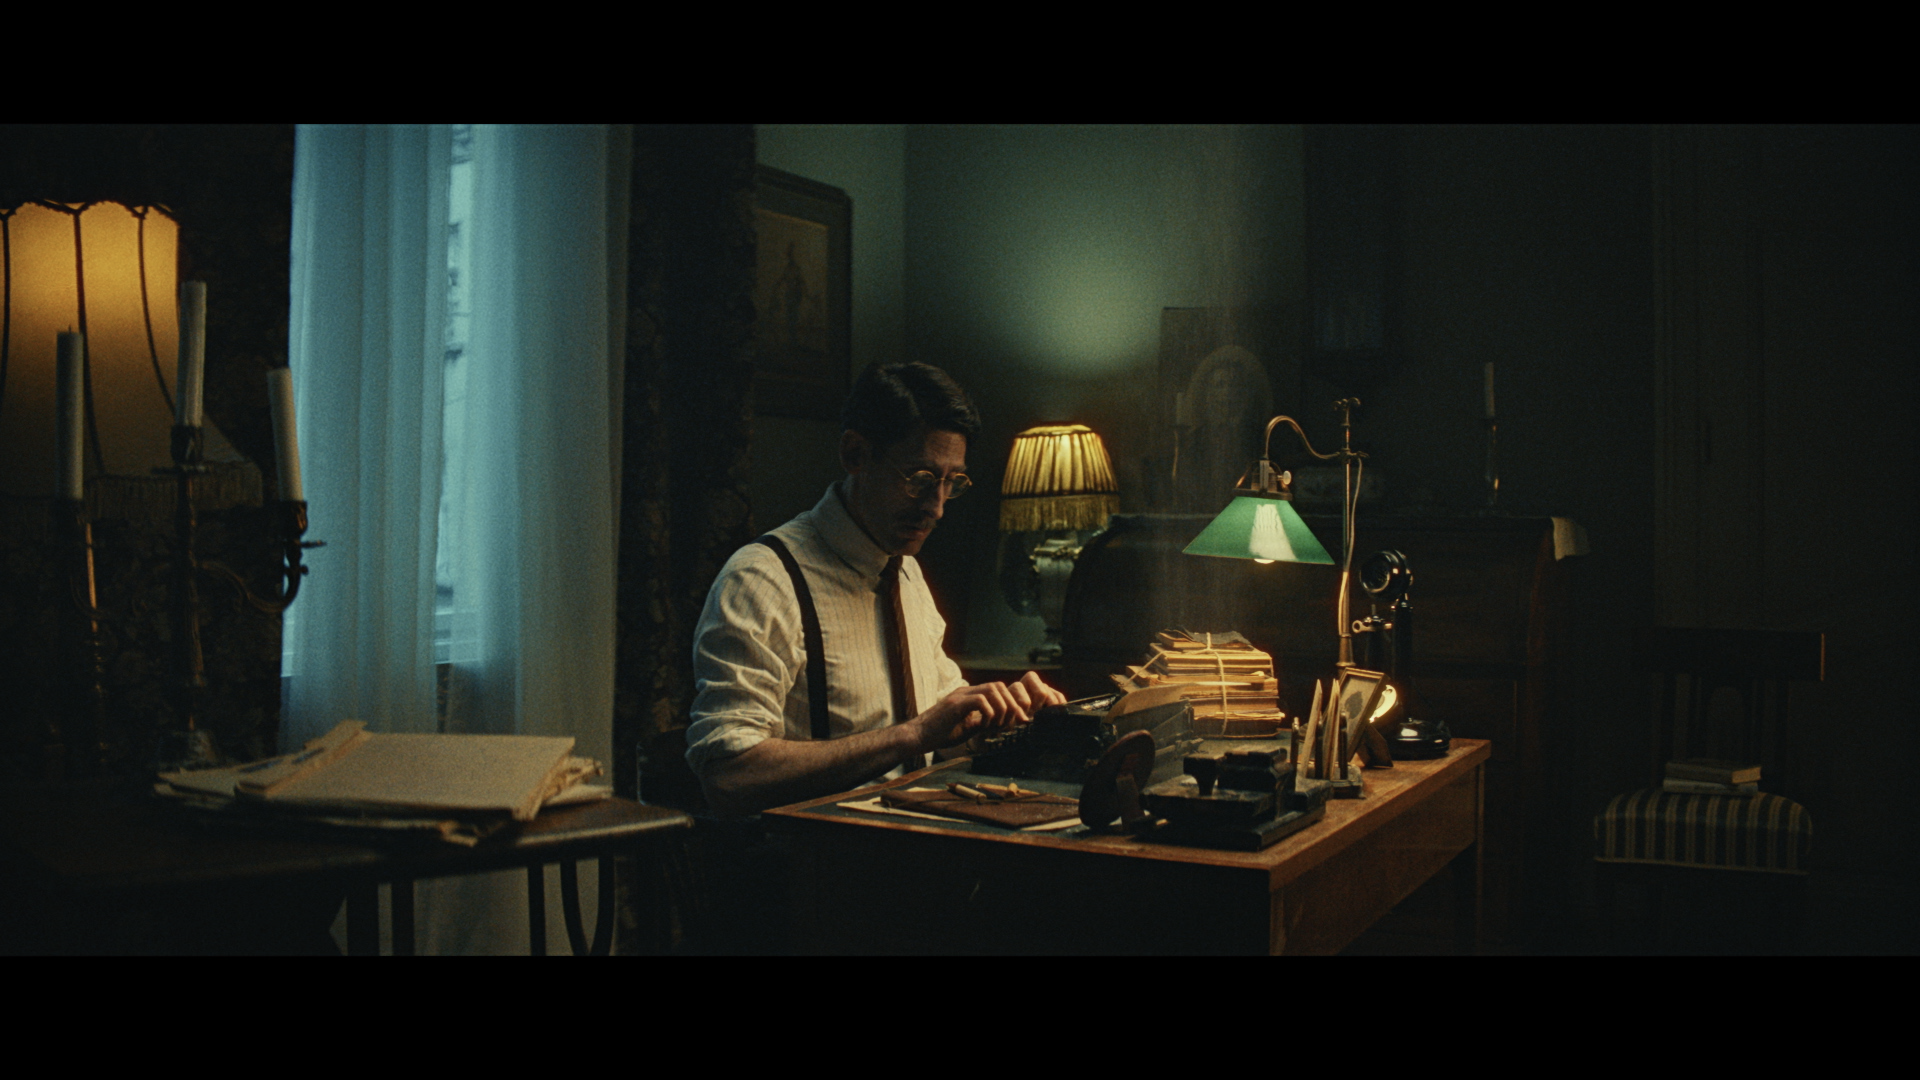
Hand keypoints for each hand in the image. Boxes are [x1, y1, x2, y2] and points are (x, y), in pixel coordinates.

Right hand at [909, 673, 1070, 752]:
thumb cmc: (939, 734)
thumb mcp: (966, 728)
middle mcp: (966, 691)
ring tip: (997, 725)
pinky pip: (981, 700)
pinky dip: (989, 713)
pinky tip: (984, 726)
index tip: (1017, 720)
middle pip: (998, 686)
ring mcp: (960, 696)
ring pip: (992, 689)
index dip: (1010, 703)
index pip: (997, 689)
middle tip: (1014, 722)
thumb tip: (1001, 724)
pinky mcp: (955, 704)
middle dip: (1011, 704)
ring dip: (1001, 708)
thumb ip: (982, 722)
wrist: (917, 737)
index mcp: (969, 696)